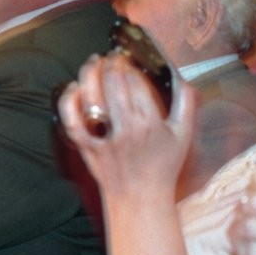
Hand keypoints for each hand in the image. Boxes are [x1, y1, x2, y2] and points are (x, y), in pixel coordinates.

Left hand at [57, 52, 196, 199]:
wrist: (139, 198)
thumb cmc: (162, 166)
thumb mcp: (183, 135)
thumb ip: (185, 103)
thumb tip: (180, 76)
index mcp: (150, 124)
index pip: (135, 81)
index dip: (129, 64)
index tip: (129, 58)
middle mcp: (125, 129)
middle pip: (112, 83)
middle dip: (111, 63)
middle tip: (112, 56)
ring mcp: (103, 138)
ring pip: (91, 96)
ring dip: (89, 72)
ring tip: (94, 61)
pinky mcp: (86, 146)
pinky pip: (71, 119)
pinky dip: (70, 100)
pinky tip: (75, 87)